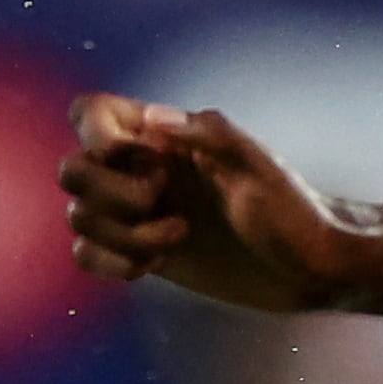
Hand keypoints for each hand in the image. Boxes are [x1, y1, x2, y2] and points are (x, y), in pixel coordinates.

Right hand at [60, 93, 351, 312]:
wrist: (310, 270)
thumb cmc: (293, 211)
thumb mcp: (257, 167)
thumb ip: (208, 136)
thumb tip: (149, 119)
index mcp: (165, 136)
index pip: (91, 113)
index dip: (95, 134)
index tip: (136, 161)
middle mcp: (143, 170)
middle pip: (72, 169)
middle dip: (109, 194)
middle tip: (162, 202)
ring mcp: (140, 214)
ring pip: (79, 217)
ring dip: (121, 234)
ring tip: (176, 238)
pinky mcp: (142, 254)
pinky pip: (88, 254)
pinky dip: (111, 263)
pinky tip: (151, 268)